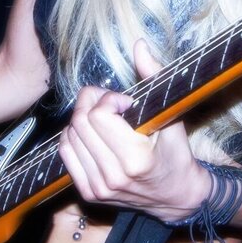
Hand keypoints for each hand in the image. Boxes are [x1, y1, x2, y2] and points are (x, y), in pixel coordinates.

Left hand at [58, 39, 210, 223]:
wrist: (175, 197)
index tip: (125, 102)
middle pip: (80, 123)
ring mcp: (99, 187)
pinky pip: (65, 153)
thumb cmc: (175, 154)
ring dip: (82, 119)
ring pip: (70, 136)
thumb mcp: (171, 116)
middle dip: (91, 103)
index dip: (109, 99)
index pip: (99, 115)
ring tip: (103, 119)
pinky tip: (91, 134)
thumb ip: (155, 78)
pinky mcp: (89, 192)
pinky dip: (73, 137)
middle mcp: (113, 176)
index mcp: (136, 159)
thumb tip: (139, 46)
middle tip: (109, 103)